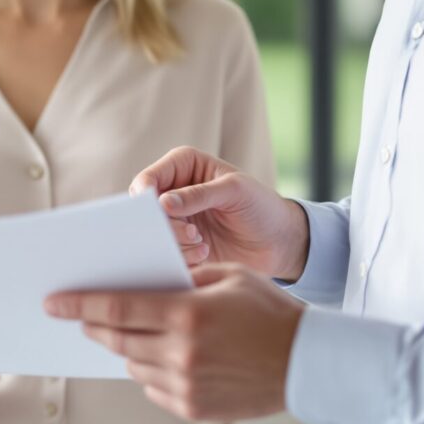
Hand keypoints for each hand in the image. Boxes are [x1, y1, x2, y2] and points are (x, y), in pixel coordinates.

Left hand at [46, 264, 302, 421]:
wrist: (308, 362)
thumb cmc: (271, 312)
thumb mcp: (229, 276)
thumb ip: (184, 278)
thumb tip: (146, 283)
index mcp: (186, 314)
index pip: (117, 307)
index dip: (80, 304)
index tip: (54, 302)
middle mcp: (180, 352)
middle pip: (117, 338)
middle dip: (94, 325)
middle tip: (79, 318)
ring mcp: (185, 384)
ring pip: (133, 364)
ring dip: (127, 347)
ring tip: (135, 334)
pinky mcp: (193, 408)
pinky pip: (153, 388)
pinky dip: (151, 371)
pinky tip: (166, 357)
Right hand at [133, 146, 309, 280]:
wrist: (278, 242)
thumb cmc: (261, 206)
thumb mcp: (235, 191)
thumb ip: (198, 195)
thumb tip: (162, 203)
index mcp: (183, 166)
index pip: (148, 180)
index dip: (146, 196)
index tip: (160, 212)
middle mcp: (173, 192)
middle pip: (145, 210)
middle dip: (164, 224)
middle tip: (192, 233)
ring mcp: (176, 220)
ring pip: (153, 234)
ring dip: (175, 243)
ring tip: (202, 244)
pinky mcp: (181, 245)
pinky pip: (165, 254)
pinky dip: (181, 257)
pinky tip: (204, 254)